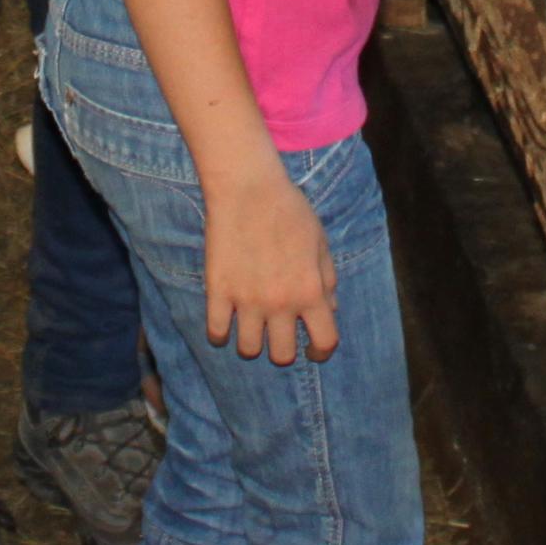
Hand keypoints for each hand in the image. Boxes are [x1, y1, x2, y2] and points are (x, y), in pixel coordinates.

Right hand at [204, 167, 338, 365]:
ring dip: (252, 343)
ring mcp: (246, 300)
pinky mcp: (218, 292)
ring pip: (248, 350)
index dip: (321, 351)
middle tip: (278, 335)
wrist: (248, 188)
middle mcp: (280, 303)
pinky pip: (215, 332)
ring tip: (251, 328)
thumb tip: (330, 310)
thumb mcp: (320, 243)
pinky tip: (225, 322)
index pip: (324, 342)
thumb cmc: (290, 211)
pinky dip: (220, 334)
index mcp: (310, 292)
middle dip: (283, 350)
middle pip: (282, 356)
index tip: (313, 349)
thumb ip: (328, 280)